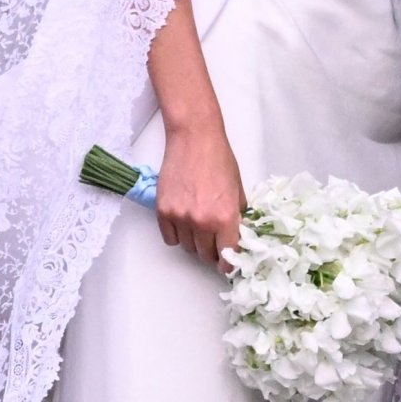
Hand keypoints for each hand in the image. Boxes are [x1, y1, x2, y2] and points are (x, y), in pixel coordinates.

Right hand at [155, 122, 245, 271]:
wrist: (194, 138)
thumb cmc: (218, 157)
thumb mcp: (237, 188)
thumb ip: (237, 214)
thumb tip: (237, 234)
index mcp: (225, 216)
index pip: (228, 255)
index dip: (228, 262)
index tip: (227, 263)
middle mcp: (202, 221)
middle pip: (206, 255)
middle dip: (212, 251)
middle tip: (214, 241)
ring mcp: (181, 217)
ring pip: (187, 248)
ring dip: (194, 242)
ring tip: (198, 225)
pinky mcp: (163, 211)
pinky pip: (170, 238)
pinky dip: (177, 234)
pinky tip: (183, 222)